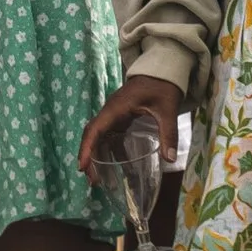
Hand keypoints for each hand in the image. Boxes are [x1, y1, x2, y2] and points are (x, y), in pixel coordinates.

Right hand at [79, 71, 181, 186]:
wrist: (162, 70)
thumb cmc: (162, 87)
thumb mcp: (167, 109)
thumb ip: (168, 133)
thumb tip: (169, 160)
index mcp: (117, 108)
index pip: (95, 129)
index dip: (87, 148)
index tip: (82, 166)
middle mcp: (110, 111)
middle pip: (92, 134)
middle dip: (88, 156)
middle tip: (92, 180)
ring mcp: (114, 114)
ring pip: (98, 135)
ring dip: (96, 155)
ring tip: (98, 178)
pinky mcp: (120, 117)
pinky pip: (109, 135)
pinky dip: (108, 150)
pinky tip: (114, 166)